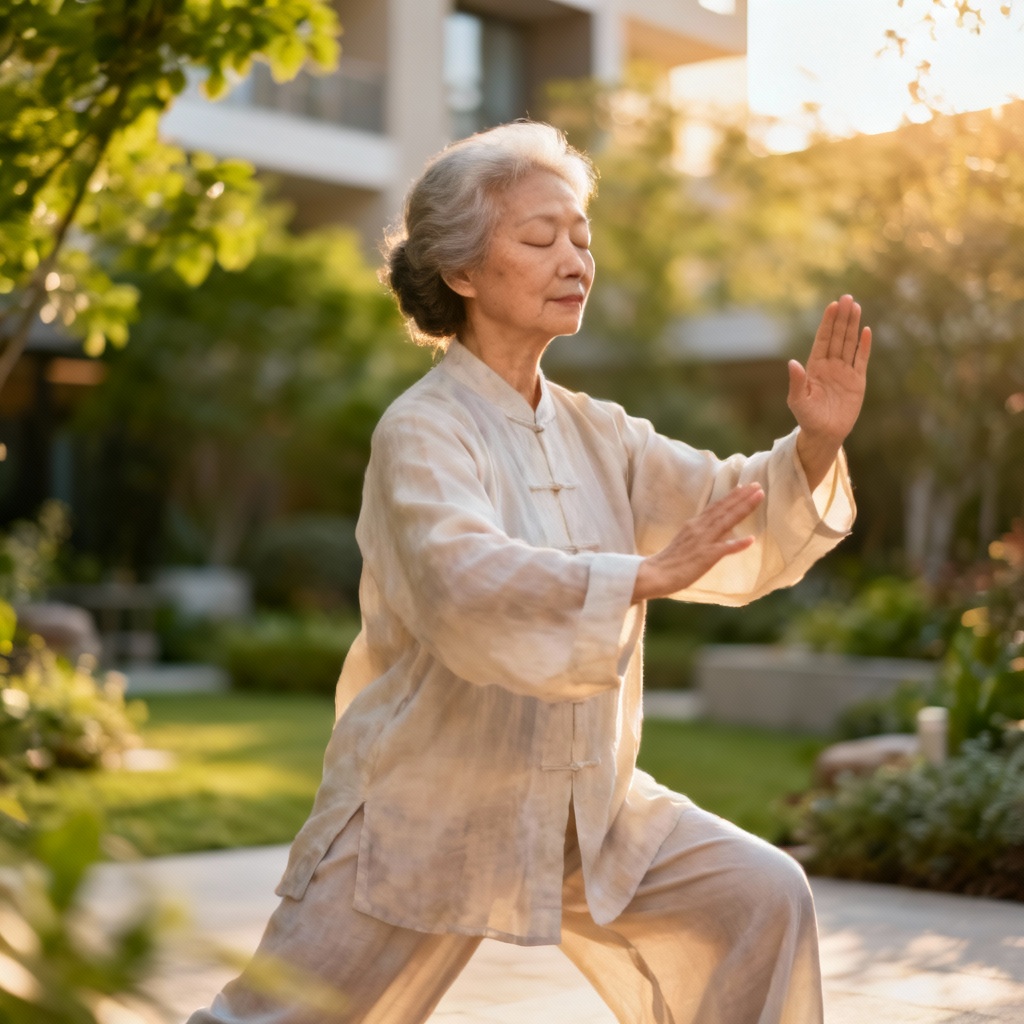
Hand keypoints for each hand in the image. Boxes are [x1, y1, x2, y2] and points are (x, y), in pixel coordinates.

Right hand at [632, 483, 764, 602]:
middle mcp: (699, 529)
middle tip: (757, 485)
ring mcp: (703, 541)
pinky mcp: (705, 556)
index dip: (731, 497)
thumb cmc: (669, 561)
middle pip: (723, 509)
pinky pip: (723, 549)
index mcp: (694, 525)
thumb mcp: (686, 541)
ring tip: (758, 497)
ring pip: (726, 521)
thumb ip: (701, 535)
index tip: (744, 487)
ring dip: (743, 508)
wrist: (654, 574)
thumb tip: (720, 533)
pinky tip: (751, 539)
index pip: (715, 507)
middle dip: (742, 496)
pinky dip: (737, 544)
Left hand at [788, 294, 871, 487]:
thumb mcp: (798, 401)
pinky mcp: (857, 381)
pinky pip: (861, 360)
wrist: (824, 434)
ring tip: (856, 307)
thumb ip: (797, 382)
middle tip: (847, 298)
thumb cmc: (807, 418)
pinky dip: (863, 346)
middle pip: (838, 337)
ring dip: (853, 326)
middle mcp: (830, 365)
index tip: (832, 305)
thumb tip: (792, 363)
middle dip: (842, 318)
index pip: (823, 340)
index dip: (828, 323)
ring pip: (849, 344)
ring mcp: (844, 372)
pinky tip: (866, 331)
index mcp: (815, 367)